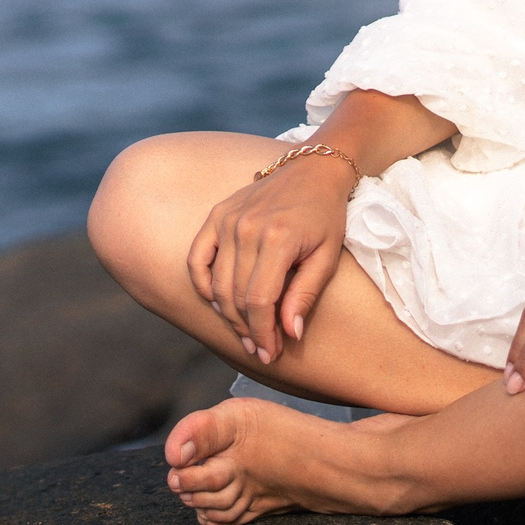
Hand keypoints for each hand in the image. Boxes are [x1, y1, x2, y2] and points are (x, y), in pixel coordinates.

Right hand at [186, 152, 360, 365]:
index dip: (263, 333)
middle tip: (261, 349)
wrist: (313, 170)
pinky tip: (216, 302)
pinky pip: (197, 257)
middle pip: (236, 296)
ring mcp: (228, 220)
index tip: (271, 354)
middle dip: (248, 330)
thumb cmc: (326, 215)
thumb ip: (306, 295)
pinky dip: (202, 283)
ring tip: (246, 332)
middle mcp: (247, 228)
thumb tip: (290, 334)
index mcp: (278, 238)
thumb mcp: (327, 257)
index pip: (259, 300)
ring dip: (228, 315)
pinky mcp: (217, 215)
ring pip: (217, 283)